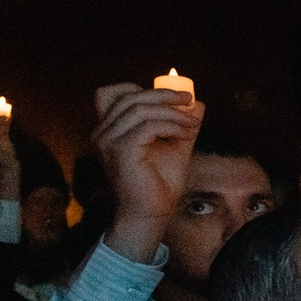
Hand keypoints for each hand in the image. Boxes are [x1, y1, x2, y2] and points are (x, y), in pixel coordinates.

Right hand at [91, 83, 203, 261]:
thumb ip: (181, 123)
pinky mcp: (120, 150)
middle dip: (164, 95)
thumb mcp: (174, 145)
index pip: (111, 93)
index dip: (140, 88)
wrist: (151, 213)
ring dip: (172, 113)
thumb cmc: (159, 183)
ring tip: (193, 126)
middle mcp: (102, 132)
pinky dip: (171, 126)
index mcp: (109, 129)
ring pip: (140, 109)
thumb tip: (197, 103)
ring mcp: (107, 140)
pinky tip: (186, 135)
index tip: (173, 95)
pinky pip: (147, 126)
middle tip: (189, 101)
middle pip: (129, 96)